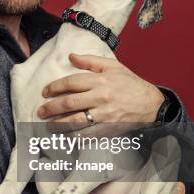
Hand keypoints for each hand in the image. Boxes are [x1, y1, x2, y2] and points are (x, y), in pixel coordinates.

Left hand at [37, 53, 163, 125]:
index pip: (71, 83)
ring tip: (48, 126)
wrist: (152, 104)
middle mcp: (101, 97)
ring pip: (76, 121)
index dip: (55, 87)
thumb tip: (71, 56)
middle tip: (41, 111)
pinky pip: (88, 135)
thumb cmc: (131, 84)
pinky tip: (65, 137)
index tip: (45, 91)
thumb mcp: (113, 66)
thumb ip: (91, 61)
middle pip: (70, 103)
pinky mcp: (109, 129)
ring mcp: (105, 115)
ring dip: (59, 125)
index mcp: (101, 80)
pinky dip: (74, 137)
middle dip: (51, 108)